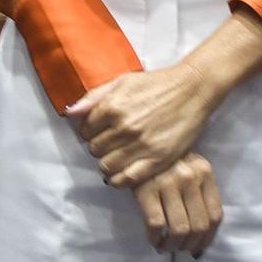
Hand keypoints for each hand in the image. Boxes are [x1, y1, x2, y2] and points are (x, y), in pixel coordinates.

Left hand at [68, 63, 213, 187]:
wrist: (192, 89)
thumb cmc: (157, 84)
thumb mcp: (122, 82)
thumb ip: (93, 97)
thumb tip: (69, 113)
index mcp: (112, 106)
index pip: (85, 131)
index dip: (91, 132)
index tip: (101, 131)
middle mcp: (124, 127)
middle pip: (94, 150)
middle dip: (99, 147)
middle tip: (111, 143)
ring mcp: (140, 145)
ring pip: (106, 166)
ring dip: (108, 164)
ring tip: (117, 157)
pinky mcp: (157, 159)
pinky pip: (126, 179)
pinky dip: (119, 180)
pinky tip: (121, 174)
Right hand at [132, 153, 222, 254]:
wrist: (136, 145)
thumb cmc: (166, 161)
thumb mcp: (190, 170)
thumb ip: (200, 194)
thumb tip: (202, 237)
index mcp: (204, 172)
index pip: (215, 215)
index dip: (208, 238)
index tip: (198, 247)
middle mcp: (189, 177)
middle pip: (198, 226)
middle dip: (189, 245)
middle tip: (180, 249)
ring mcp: (167, 183)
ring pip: (179, 229)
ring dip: (173, 246)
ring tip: (166, 247)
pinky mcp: (146, 190)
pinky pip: (156, 224)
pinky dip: (156, 238)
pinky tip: (154, 240)